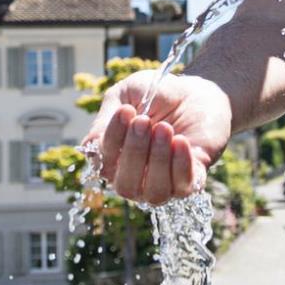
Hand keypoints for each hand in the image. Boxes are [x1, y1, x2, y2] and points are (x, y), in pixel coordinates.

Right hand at [82, 71, 232, 206]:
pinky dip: (180, 166)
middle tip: (143, 120)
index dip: (112, 138)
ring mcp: (163, 184)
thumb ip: (106, 117)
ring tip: (164, 128)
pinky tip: (180, 141)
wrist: (194, 91)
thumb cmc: (157, 94)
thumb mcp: (126, 96)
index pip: (104, 162)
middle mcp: (136, 179)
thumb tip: (90, 145)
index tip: (125, 110)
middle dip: (134, 152)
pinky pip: (182, 188)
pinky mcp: (191, 182)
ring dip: (158, 160)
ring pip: (154, 193)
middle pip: (126, 186)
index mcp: (114, 160)